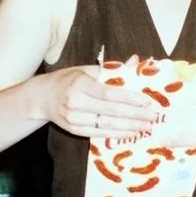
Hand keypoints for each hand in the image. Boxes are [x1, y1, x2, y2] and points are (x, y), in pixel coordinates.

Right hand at [40, 65, 159, 138]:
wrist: (41, 97)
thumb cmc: (69, 79)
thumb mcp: (87, 70)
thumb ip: (113, 69)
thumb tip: (137, 61)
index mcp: (80, 84)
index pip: (109, 94)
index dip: (130, 99)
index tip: (148, 102)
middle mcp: (75, 102)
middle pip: (111, 111)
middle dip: (135, 115)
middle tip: (153, 118)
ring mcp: (73, 118)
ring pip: (106, 125)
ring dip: (129, 127)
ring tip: (146, 127)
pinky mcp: (74, 130)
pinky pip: (99, 134)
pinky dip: (117, 134)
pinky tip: (131, 133)